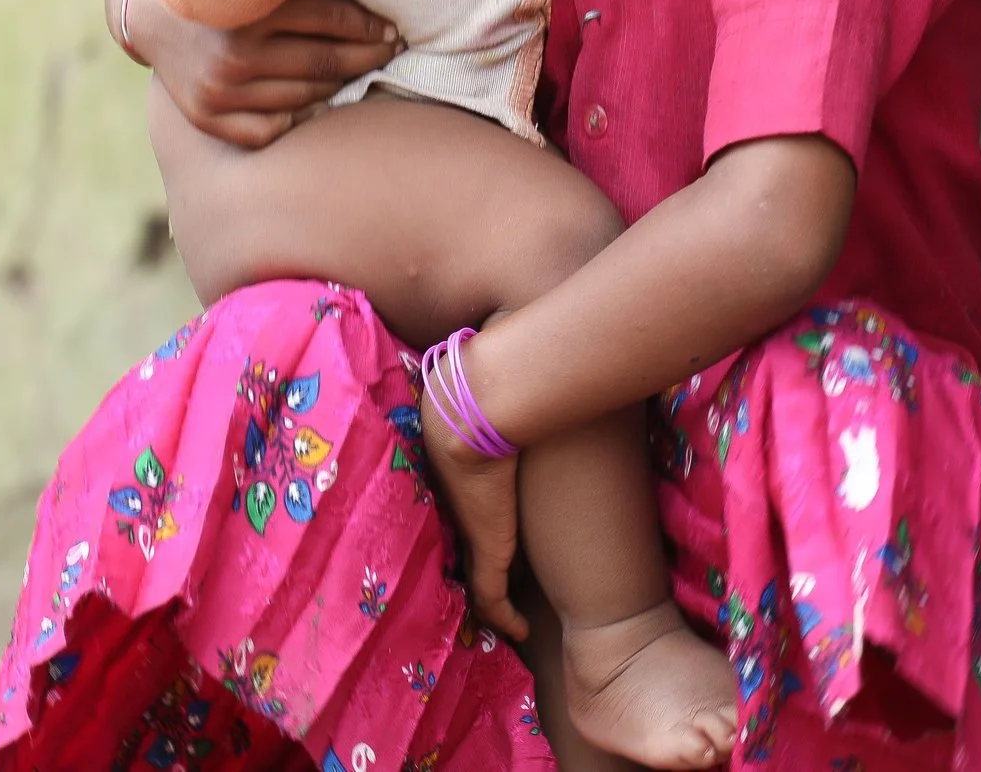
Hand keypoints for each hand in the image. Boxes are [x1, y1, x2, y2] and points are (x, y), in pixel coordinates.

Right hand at [136, 0, 401, 147]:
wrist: (150, 10)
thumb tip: (367, 3)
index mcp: (252, 12)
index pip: (334, 22)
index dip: (371, 26)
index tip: (392, 29)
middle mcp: (235, 56)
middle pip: (327, 63)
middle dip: (369, 56)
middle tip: (391, 50)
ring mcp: (220, 91)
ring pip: (307, 96)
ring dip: (341, 85)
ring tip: (360, 71)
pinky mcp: (207, 116)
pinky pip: (271, 129)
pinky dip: (298, 115)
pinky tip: (316, 100)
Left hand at [419, 351, 529, 642]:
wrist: (471, 406)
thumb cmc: (485, 391)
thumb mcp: (496, 391)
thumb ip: (502, 383)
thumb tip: (512, 349)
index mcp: (458, 475)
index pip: (460, 509)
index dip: (471, 522)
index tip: (486, 530)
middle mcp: (460, 506)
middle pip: (462, 546)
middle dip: (475, 567)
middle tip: (497, 590)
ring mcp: (471, 529)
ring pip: (477, 577)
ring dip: (492, 600)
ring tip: (510, 618)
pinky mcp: (489, 549)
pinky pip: (493, 598)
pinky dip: (504, 618)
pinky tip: (522, 631)